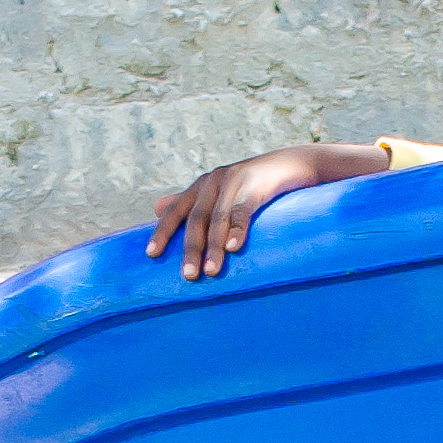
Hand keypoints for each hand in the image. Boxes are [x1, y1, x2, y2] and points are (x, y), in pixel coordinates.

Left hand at [146, 144, 385, 280]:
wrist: (291, 166)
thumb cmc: (252, 186)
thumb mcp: (219, 193)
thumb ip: (190, 202)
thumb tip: (156, 208)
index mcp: (201, 186)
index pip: (177, 210)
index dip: (163, 231)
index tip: (151, 255)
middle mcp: (213, 181)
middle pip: (196, 219)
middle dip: (191, 248)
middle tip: (188, 276)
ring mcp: (234, 181)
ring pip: (219, 219)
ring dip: (214, 247)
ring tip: (211, 272)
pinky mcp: (256, 186)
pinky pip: (244, 210)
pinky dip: (238, 229)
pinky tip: (234, 247)